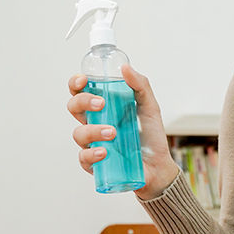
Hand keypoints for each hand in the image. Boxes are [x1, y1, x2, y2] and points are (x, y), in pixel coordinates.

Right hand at [67, 64, 180, 199]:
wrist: (159, 165)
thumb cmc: (151, 136)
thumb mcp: (150, 107)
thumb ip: (140, 86)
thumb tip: (125, 68)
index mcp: (103, 107)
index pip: (81, 91)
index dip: (76, 83)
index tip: (83, 80)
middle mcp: (94, 122)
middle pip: (74, 107)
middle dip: (83, 102)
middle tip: (102, 103)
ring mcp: (92, 143)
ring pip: (78, 133)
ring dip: (93, 130)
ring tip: (113, 132)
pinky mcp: (94, 163)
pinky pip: (83, 157)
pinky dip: (91, 153)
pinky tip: (104, 152)